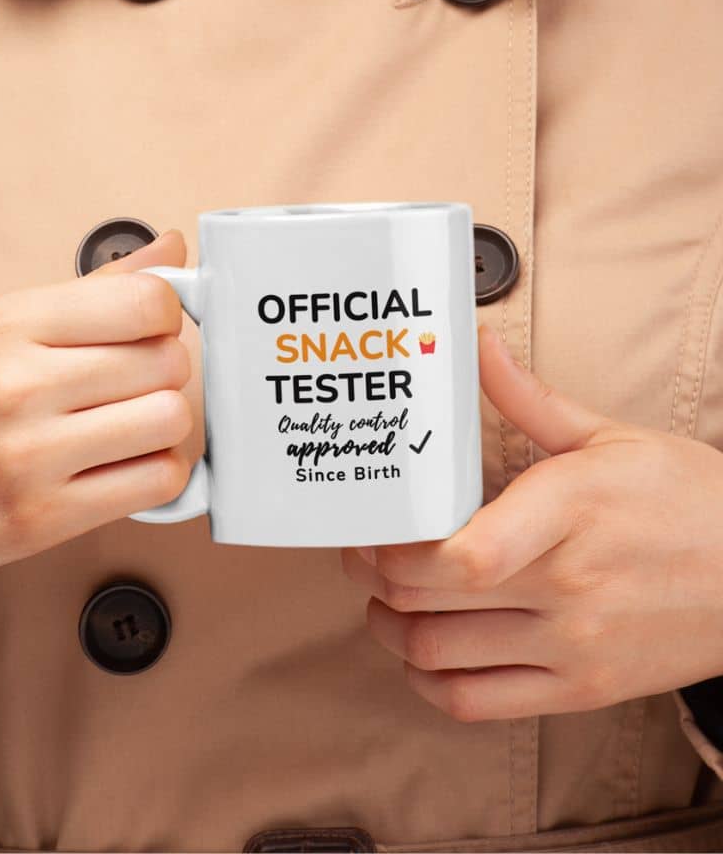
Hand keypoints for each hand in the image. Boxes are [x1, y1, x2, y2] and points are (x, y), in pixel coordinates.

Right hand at [0, 230, 193, 581]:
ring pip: (171, 419)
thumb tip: (172, 250)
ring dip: (164, 425)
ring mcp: (31, 455)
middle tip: (133, 384)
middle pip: (167, 361)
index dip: (165, 315)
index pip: (147, 302)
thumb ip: (95, 290)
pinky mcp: (44, 518)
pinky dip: (158, 473)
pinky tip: (126, 465)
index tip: (149, 330)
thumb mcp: (1, 326)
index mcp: (11, 324)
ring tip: (131, 426)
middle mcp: (20, 385)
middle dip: (164, 371)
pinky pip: (158, 482)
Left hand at [341, 323, 722, 722]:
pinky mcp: (580, 688)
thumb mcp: (611, 437)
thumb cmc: (687, 499)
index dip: (397, 550)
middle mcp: (569, 585)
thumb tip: (476, 344)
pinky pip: (477, 704)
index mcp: (572, 510)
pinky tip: (422, 655)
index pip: (464, 554)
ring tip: (383, 600)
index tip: (373, 526)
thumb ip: (530, 397)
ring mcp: (574, 644)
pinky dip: (430, 685)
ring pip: (441, 656)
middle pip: (434, 600)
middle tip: (361, 554)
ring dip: (392, 630)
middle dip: (375, 577)